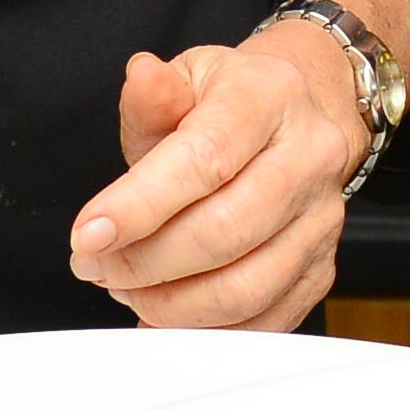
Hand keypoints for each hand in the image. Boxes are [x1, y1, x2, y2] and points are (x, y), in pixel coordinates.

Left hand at [72, 26, 364, 331]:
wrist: (298, 118)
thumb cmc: (231, 103)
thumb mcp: (186, 80)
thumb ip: (154, 95)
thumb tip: (142, 78)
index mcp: (270, 98)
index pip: (205, 160)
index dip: (139, 206)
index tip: (87, 236)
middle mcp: (309, 157)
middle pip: (223, 233)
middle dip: (142, 263)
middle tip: (95, 265)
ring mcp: (322, 219)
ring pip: (243, 288)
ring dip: (168, 304)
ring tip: (128, 287)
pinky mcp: (320, 269)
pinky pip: (262, 323)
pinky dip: (204, 331)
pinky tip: (166, 313)